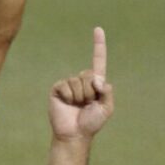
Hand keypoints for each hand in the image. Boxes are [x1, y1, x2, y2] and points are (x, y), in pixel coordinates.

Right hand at [49, 27, 113, 141]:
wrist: (75, 135)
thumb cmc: (91, 123)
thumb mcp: (106, 107)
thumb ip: (107, 91)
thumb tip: (97, 80)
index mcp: (94, 83)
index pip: (98, 60)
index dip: (98, 45)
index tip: (98, 29)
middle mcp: (81, 81)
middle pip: (88, 75)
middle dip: (90, 92)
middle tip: (86, 105)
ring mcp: (69, 84)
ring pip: (78, 82)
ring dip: (80, 97)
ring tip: (77, 107)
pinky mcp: (58, 89)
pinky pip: (66, 86)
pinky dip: (69, 97)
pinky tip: (67, 105)